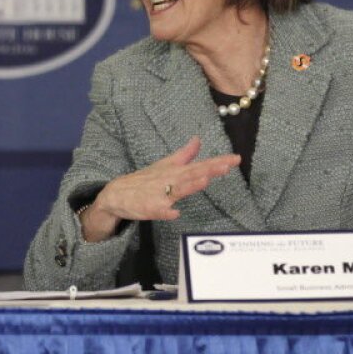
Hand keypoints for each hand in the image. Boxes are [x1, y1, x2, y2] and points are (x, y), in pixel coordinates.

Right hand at [81, 137, 239, 242]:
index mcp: (174, 171)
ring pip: (177, 190)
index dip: (217, 162)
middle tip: (227, 166)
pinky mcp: (149, 208)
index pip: (200, 165)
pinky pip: (159, 212)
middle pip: (192, 175)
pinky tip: (174, 213)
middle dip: (209, 170)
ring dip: (190, 185)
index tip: (235, 159)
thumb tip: (198, 140)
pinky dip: (166, 212)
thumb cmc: (144, 180)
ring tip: (204, 180)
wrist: (116, 194)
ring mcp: (159, 195)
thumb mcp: (165, 165)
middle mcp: (169, 180)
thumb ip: (184, 155)